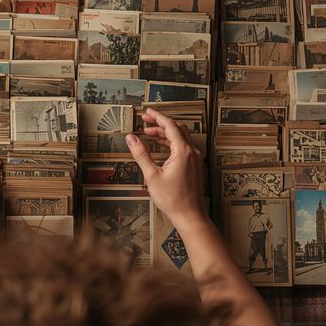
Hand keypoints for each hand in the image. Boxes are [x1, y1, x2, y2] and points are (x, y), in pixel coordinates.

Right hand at [125, 108, 206, 232]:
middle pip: (176, 128)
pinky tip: (159, 144)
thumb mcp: (152, 176)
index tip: (147, 111)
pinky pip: (182, 145)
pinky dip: (170, 141)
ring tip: (148, 132)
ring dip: (165, 132)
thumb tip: (131, 138)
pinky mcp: (194, 164)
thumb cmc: (173, 199)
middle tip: (145, 119)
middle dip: (160, 122)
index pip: (170, 125)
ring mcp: (195, 158)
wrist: (189, 215)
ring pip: (180, 136)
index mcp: (183, 151)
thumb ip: (141, 154)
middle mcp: (192, 151)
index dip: (157, 116)